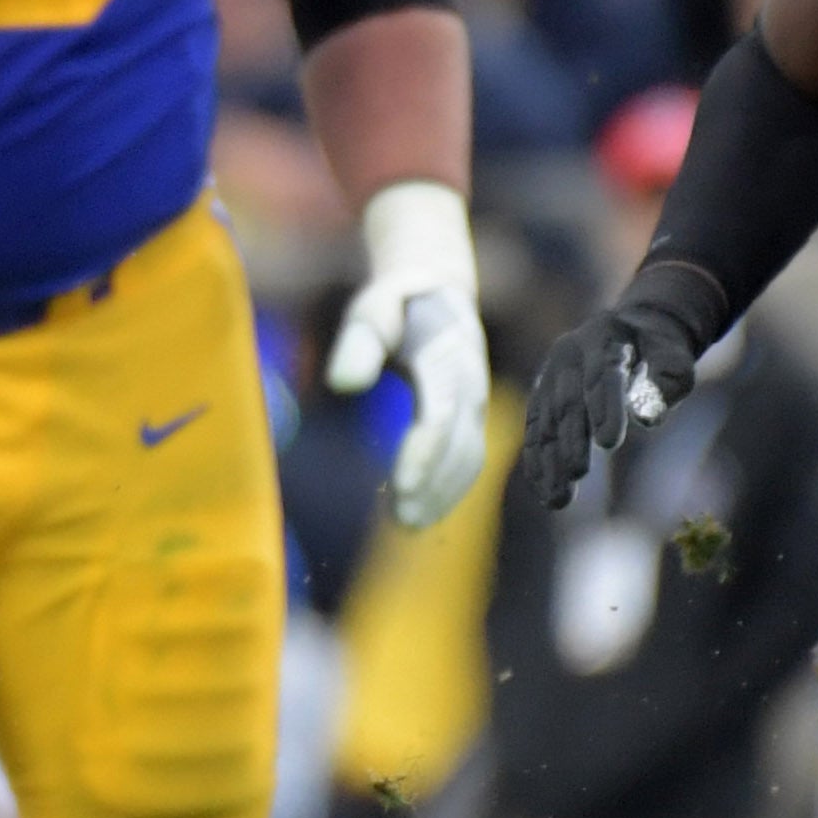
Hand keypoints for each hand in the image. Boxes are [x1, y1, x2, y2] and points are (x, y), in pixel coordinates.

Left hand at [326, 180, 488, 529]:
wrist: (436, 292)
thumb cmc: (395, 305)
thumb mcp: (371, 313)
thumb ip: (359, 345)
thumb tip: (342, 384)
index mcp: (448, 360)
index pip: (440, 417)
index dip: (424, 454)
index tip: (403, 487)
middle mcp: (471, 385)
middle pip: (459, 446)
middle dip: (434, 485)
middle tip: (402, 521)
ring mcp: (475, 404)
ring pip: (469, 458)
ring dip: (444, 495)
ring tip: (408, 525)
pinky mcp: (469, 418)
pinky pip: (467, 459)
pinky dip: (450, 488)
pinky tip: (423, 513)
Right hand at [517, 267, 723, 511]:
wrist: (633, 332)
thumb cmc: (660, 353)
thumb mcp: (675, 361)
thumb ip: (665, 383)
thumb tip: (647, 418)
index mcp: (604, 337)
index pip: (603, 373)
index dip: (605, 407)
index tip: (609, 444)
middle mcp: (568, 354)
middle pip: (568, 401)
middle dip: (571, 440)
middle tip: (577, 474)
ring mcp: (550, 375)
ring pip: (546, 421)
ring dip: (550, 461)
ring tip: (557, 499)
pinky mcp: (541, 396)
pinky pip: (535, 431)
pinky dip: (538, 462)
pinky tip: (543, 491)